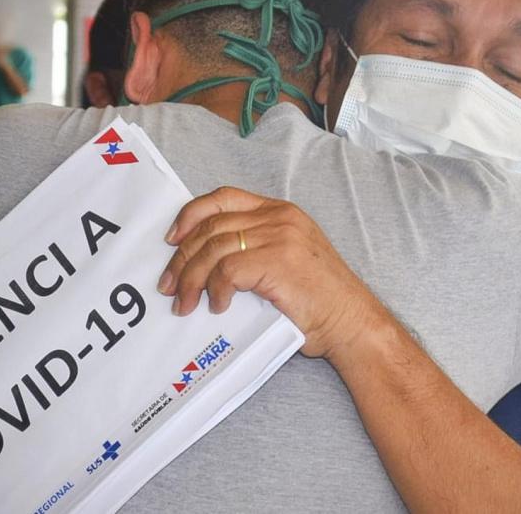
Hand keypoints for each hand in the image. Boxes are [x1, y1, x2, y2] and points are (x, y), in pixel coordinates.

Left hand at [159, 187, 386, 357]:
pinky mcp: (276, 261)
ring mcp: (277, 237)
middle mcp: (277, 218)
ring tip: (185, 304)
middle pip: (210, 226)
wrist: (352, 321)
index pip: (223, 198)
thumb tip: (204, 263)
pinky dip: (214, 290)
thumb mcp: (287, 259)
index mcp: (279, 211)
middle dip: (182, 258)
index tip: (172, 240)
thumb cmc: (319, 300)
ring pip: (212, 249)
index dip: (190, 216)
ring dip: (191, 279)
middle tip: (168, 286)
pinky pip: (226, 271)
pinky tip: (217, 306)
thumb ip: (254, 248)